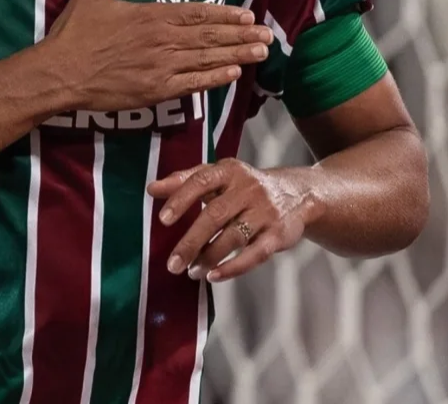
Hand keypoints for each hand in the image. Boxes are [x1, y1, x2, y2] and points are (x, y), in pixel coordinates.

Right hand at [43, 0, 272, 111]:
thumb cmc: (75, 32)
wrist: (60, 73)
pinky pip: (191, 85)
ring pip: (206, 59)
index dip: (225, 15)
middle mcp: (162, 40)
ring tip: (260, 53)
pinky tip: (232, 75)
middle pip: (209, 37)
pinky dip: (214, 79)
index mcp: (150, 15)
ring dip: (236, 55)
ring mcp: (161, 67)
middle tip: (268, 36)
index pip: (197, 13)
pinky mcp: (155, 91)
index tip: (248, 14)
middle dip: (241, 35)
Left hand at [147, 159, 313, 281]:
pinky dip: (233, 268)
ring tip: (190, 271)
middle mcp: (248, 188)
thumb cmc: (243, 186)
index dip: (181, 199)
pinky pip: (255, 254)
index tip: (162, 219)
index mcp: (229, 170)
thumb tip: (151, 189)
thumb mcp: (218, 176)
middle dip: (191, 241)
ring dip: (208, 257)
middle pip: (215, 215)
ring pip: (233, 237)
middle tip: (172, 264)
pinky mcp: (278, 234)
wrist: (296, 193)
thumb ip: (184, 181)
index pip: (201, 181)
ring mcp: (265, 211)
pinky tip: (213, 276)